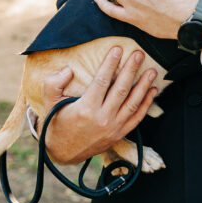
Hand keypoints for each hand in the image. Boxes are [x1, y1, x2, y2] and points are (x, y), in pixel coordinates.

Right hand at [42, 46, 157, 164]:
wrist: (63, 153)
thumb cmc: (56, 123)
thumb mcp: (49, 103)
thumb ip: (53, 84)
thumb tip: (68, 70)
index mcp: (85, 109)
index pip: (101, 81)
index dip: (110, 64)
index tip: (117, 49)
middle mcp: (102, 119)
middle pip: (121, 89)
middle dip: (131, 70)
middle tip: (139, 54)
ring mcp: (113, 128)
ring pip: (133, 103)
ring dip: (144, 85)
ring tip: (152, 70)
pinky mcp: (120, 134)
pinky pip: (137, 117)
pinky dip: (146, 103)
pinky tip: (153, 90)